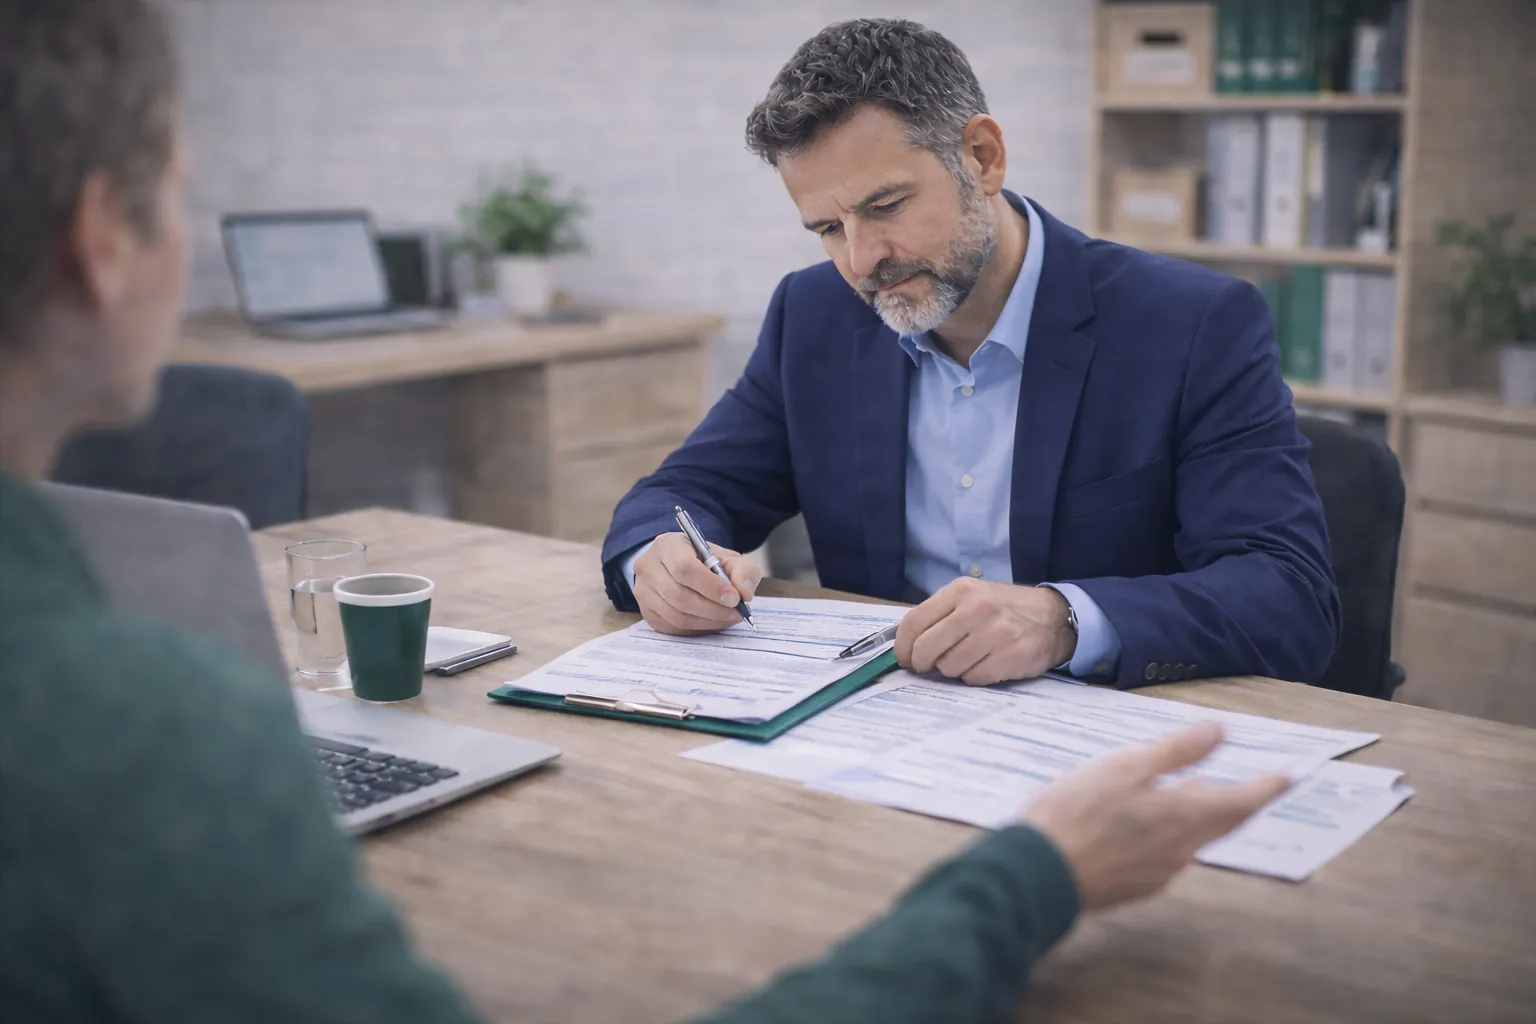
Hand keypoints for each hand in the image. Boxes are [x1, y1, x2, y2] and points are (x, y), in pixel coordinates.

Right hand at [633, 532, 761, 635]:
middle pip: (679, 595)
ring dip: (708, 621)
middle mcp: (648, 567)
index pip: (685, 568)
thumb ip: (742, 571)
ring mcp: (643, 592)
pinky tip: (712, 622)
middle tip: (736, 613)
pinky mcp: (647, 612)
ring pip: (676, 615)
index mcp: (668, 545)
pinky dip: (697, 628)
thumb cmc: (703, 561)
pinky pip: (673, 627)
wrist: (678, 566)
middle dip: (713, 608)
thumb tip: (744, 593)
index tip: (734, 598)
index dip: (711, 587)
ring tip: (728, 618)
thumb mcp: (727, 558)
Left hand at [894, 578, 1075, 685]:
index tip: (904, 658)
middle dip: (923, 663)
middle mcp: (977, 609)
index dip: (902, 646)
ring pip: (949, 667)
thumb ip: (939, 616)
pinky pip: (973, 678)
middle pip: (926, 648)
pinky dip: (974, 676)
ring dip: (952, 669)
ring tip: (968, 658)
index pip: (914, 622)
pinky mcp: (1011, 657)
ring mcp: (996, 633)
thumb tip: (905, 646)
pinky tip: (986, 664)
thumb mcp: (970, 597)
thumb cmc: (1003, 609)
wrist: (1053, 617)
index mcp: (960, 591)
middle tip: (929, 666)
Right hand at [1022, 723, 1291, 910]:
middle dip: (1239, 803)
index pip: (1241, 802)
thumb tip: (1219, 733)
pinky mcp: (1136, 886)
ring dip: (1201, 816)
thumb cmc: (1077, 812)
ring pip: (1193, 839)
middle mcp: (1182, 849)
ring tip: (1193, 794)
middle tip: (1254, 788)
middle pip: (1222, 823)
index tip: (1288, 777)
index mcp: (1184, 816)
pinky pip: (1168, 855)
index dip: (1267, 788)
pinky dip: (1172, 833)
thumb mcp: (1124, 768)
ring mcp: (1160, 872)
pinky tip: (1150, 824)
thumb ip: (1175, 752)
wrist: (1038, 874)